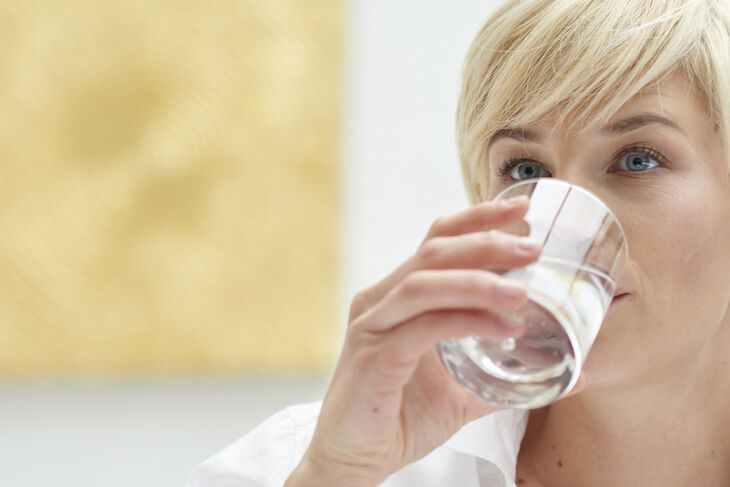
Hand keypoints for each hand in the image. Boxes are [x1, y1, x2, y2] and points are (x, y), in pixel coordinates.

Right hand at [287, 196, 543, 485]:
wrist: (354, 460)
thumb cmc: (401, 418)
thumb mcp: (463, 391)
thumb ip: (508, 377)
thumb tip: (571, 373)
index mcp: (397, 297)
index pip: (436, 241)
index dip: (476, 219)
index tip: (521, 209)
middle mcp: (380, 301)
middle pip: (433, 252)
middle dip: (487, 242)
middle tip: (533, 246)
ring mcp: (372, 326)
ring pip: (426, 283)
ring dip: (478, 281)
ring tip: (523, 290)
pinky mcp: (373, 357)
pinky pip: (423, 327)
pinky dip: (465, 321)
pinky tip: (500, 328)